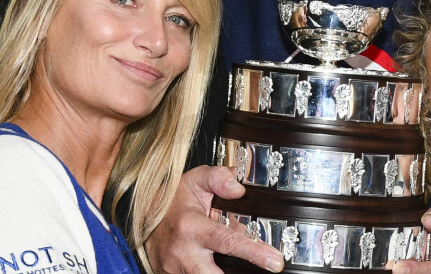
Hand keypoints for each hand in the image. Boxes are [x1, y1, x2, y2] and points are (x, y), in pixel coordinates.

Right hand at [145, 165, 284, 273]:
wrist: (144, 219)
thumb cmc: (173, 200)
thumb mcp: (195, 180)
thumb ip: (219, 178)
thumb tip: (240, 187)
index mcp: (192, 227)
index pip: (227, 241)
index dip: (254, 252)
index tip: (275, 261)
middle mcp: (185, 254)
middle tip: (265, 268)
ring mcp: (178, 272)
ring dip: (227, 273)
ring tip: (242, 265)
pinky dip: (214, 272)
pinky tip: (222, 264)